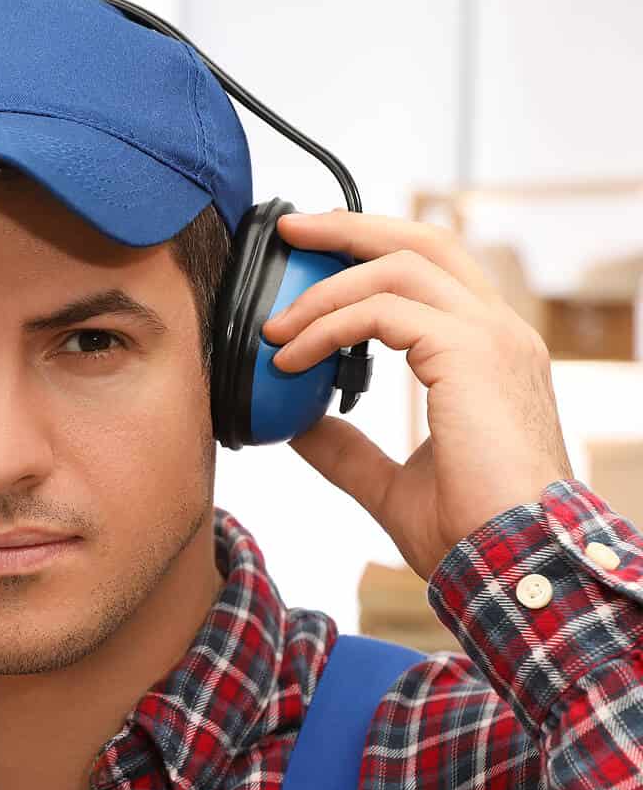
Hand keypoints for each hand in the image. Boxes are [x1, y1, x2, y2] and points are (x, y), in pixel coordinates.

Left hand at [260, 210, 573, 580]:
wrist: (515, 563)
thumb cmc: (471, 533)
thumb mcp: (391, 484)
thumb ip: (347, 450)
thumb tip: (297, 427)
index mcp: (488, 354)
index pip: (431, 272)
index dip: (371, 252)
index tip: (312, 252)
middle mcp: (497, 333)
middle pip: (422, 242)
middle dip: (349, 226)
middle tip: (290, 229)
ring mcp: (491, 337)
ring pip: (398, 266)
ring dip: (325, 288)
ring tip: (274, 328)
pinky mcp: (471, 353)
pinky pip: (383, 311)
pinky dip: (327, 326)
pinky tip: (291, 359)